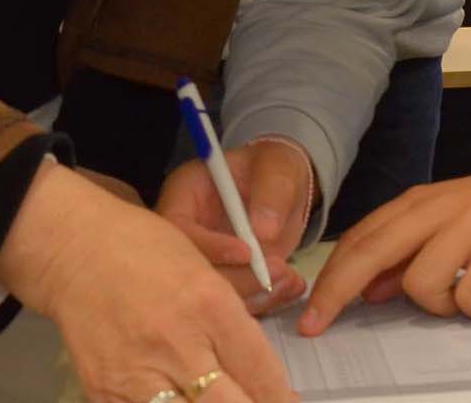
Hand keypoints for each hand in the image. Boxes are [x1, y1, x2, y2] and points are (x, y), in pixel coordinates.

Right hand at [0, 159, 291, 402]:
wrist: (73, 250)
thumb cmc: (145, 248)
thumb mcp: (204, 266)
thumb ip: (241, 306)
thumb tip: (280, 327)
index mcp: (209, 305)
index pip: (260, 372)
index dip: (281, 399)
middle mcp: (177, 344)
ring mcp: (138, 374)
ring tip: (221, 402)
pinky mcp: (106, 392)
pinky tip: (183, 402)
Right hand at [157, 137, 311, 313]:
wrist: (283, 190)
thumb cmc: (273, 168)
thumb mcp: (277, 168)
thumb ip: (271, 193)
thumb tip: (264, 232)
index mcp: (184, 194)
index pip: (178, 228)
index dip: (209, 245)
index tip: (247, 252)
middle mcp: (185, 233)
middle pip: (190, 269)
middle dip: (237, 277)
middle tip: (279, 271)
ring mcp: (202, 261)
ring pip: (213, 293)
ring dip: (255, 293)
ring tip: (290, 279)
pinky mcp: (221, 282)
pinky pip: (235, 302)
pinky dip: (266, 299)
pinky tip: (292, 286)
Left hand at [298, 157, 470, 336]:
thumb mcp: (452, 225)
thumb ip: (411, 253)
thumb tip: (369, 290)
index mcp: (420, 202)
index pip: (360, 239)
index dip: (329, 278)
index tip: (307, 315)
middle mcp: (439, 207)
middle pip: (370, 252)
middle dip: (337, 293)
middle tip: (317, 327)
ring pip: (419, 283)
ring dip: (439, 305)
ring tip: (469, 296)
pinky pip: (469, 297)